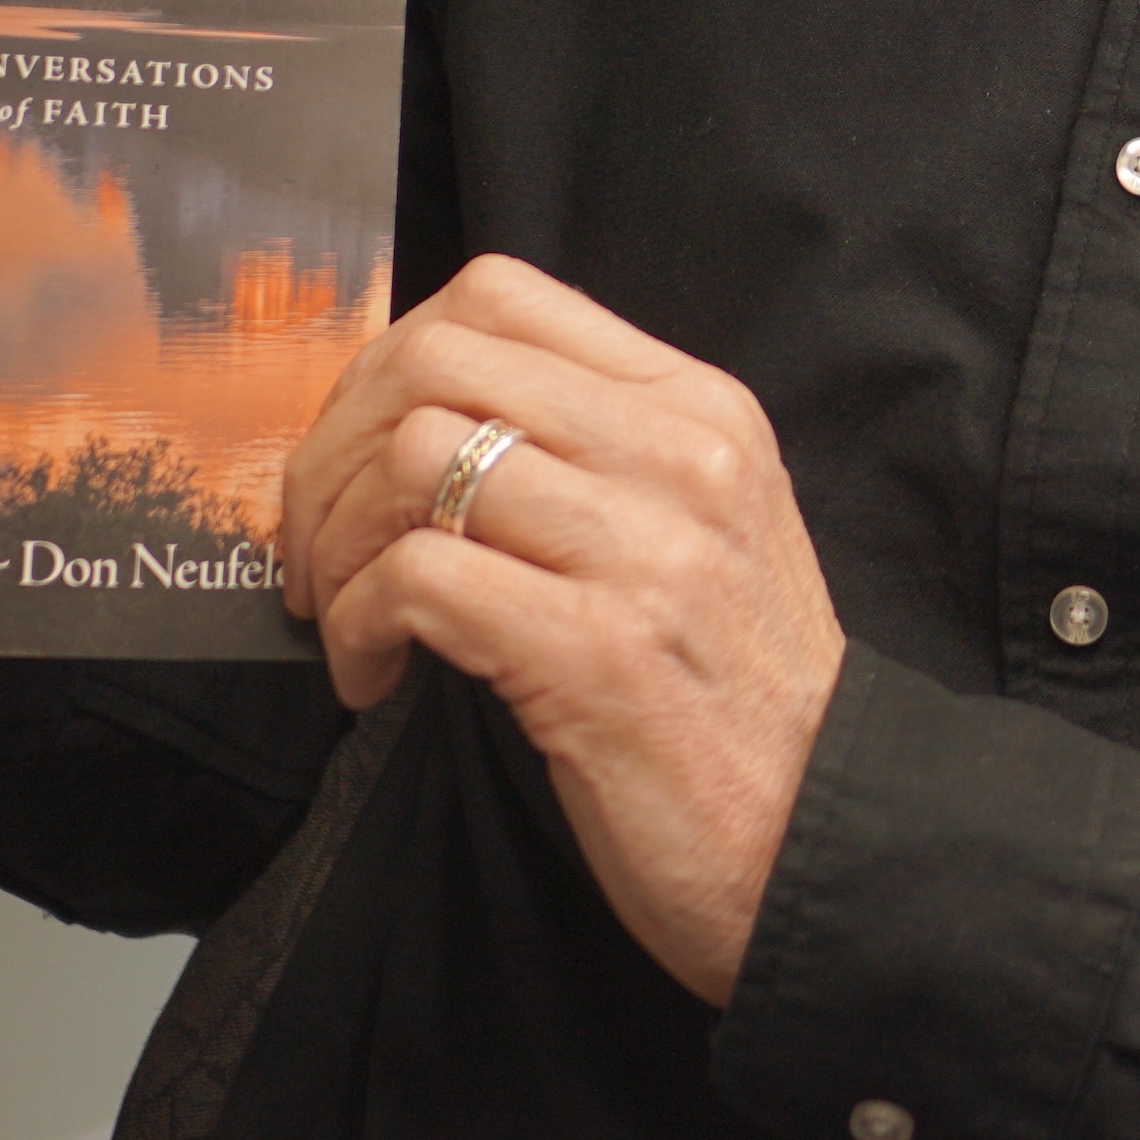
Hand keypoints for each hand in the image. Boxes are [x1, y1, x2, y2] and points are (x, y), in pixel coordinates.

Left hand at [278, 257, 844, 1004]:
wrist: (822, 843)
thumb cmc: (733, 703)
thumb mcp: (700, 532)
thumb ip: (596, 458)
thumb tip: (424, 431)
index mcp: (700, 410)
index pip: (501, 296)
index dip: (388, 363)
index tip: (355, 449)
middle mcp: (678, 456)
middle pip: (438, 362)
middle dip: (333, 449)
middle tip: (317, 543)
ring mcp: (643, 550)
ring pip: (415, 458)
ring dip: (337, 545)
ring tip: (344, 618)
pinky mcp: (596, 653)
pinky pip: (416, 579)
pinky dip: (357, 625)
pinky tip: (373, 677)